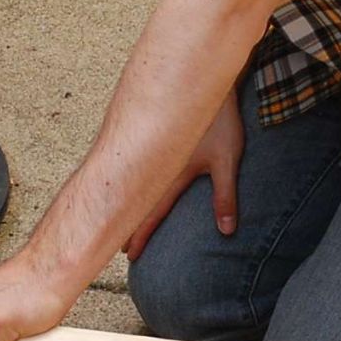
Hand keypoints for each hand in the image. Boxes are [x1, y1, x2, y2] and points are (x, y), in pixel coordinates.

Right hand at [126, 91, 242, 261]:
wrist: (210, 86)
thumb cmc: (221, 124)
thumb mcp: (227, 161)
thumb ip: (225, 196)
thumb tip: (226, 231)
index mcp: (171, 174)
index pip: (151, 212)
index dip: (139, 235)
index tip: (127, 254)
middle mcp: (157, 165)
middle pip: (135, 202)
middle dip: (125, 224)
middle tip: (113, 246)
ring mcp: (154, 153)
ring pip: (134, 185)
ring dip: (125, 205)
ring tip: (116, 222)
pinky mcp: (155, 141)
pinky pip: (139, 168)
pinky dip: (131, 184)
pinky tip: (126, 186)